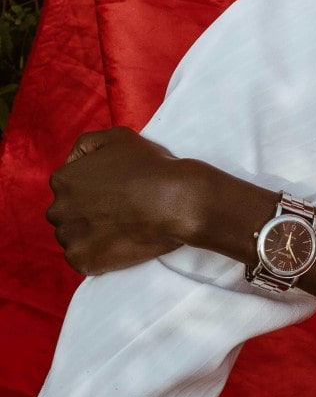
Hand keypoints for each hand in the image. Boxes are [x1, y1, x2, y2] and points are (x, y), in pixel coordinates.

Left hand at [46, 127, 198, 274]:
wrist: (176, 201)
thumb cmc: (151, 168)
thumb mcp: (119, 136)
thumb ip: (88, 144)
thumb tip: (76, 159)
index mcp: (63, 179)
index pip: (68, 187)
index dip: (93, 190)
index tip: (115, 193)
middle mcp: (58, 208)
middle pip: (67, 214)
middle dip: (88, 213)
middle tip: (119, 212)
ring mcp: (69, 237)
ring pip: (73, 237)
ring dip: (91, 235)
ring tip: (121, 229)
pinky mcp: (82, 260)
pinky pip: (82, 260)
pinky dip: (97, 255)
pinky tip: (119, 244)